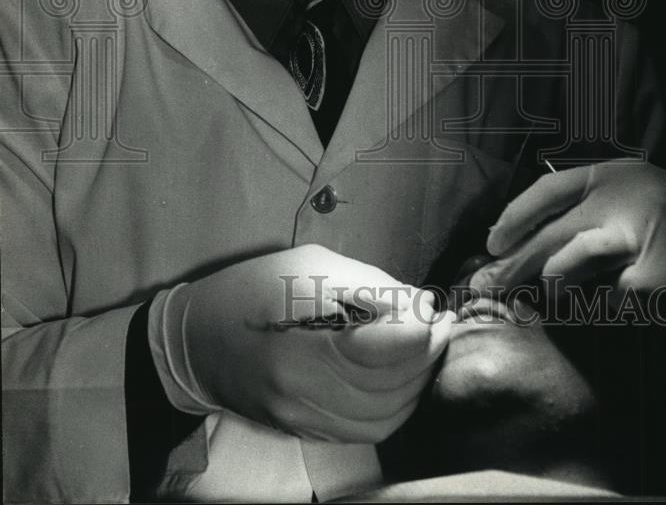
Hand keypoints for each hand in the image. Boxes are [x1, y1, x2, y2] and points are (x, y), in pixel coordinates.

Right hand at [167, 244, 452, 441]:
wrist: (193, 343)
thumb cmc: (249, 289)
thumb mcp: (306, 265)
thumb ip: (367, 284)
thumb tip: (420, 306)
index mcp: (300, 347)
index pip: (381, 353)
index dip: (421, 332)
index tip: (436, 309)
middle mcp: (303, 395)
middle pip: (391, 387)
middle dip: (427, 354)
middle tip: (439, 323)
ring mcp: (305, 421)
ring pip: (387, 415)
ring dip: (418, 382)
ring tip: (426, 347)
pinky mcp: (308, 433)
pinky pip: (370, 429)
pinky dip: (397, 404)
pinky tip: (401, 376)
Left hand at [470, 162, 665, 305]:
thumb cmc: (662, 213)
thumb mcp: (623, 193)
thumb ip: (581, 209)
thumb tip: (520, 246)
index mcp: (608, 176)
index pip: (547, 190)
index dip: (514, 217)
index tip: (492, 243)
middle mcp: (618, 201)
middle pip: (549, 235)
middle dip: (512, 265)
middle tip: (485, 286)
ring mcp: (634, 240)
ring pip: (568, 266)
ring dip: (554, 285)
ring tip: (555, 294)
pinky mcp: (652, 279)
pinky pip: (606, 299)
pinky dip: (604, 304)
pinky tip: (613, 299)